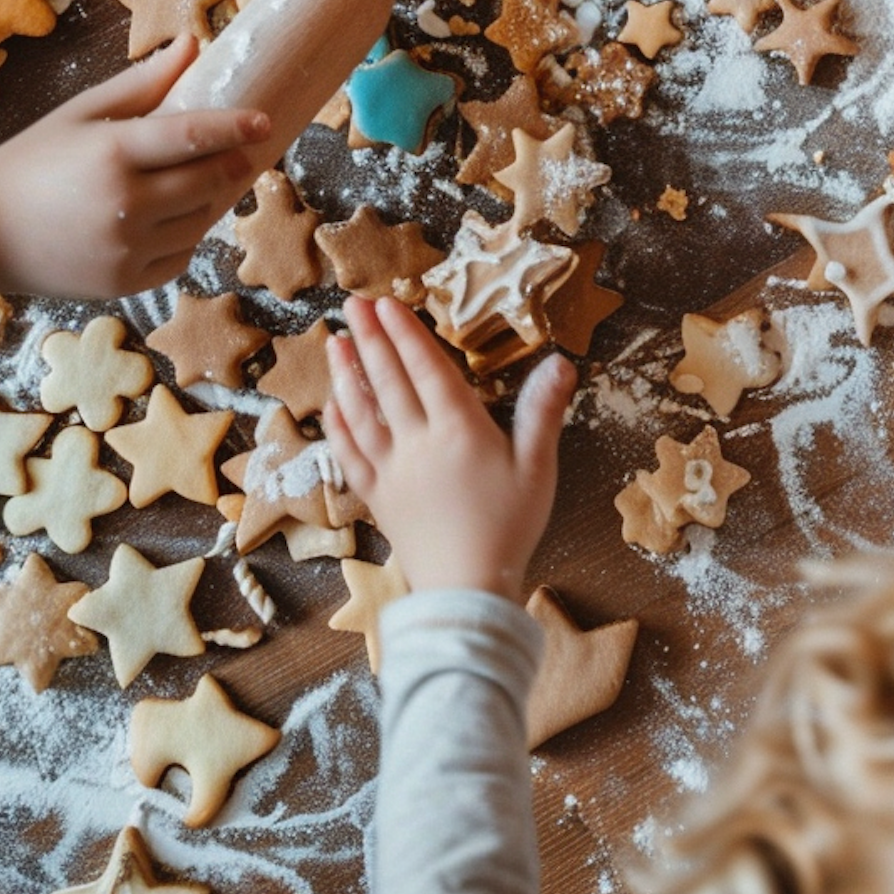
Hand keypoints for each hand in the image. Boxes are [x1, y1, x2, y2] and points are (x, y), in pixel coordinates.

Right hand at [0, 38, 267, 300]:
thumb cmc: (32, 161)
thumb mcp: (81, 113)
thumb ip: (142, 83)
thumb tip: (192, 45)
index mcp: (112, 153)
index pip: (194, 136)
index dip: (236, 127)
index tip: (265, 121)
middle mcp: (124, 205)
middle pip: (207, 181)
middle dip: (233, 163)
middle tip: (245, 150)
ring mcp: (126, 250)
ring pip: (201, 222)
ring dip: (213, 200)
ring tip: (210, 180)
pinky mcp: (125, 283)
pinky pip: (181, 256)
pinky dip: (187, 236)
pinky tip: (176, 217)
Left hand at [325, 297, 576, 597]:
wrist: (466, 590)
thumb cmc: (508, 528)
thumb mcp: (537, 469)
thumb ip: (543, 413)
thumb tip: (561, 363)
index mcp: (458, 430)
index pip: (426, 369)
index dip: (406, 334)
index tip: (387, 303)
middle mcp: (418, 443)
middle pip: (388, 381)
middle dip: (370, 338)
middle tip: (353, 304)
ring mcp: (391, 469)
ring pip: (361, 412)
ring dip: (346, 374)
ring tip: (336, 341)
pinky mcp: (376, 495)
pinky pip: (350, 453)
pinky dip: (339, 425)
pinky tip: (333, 406)